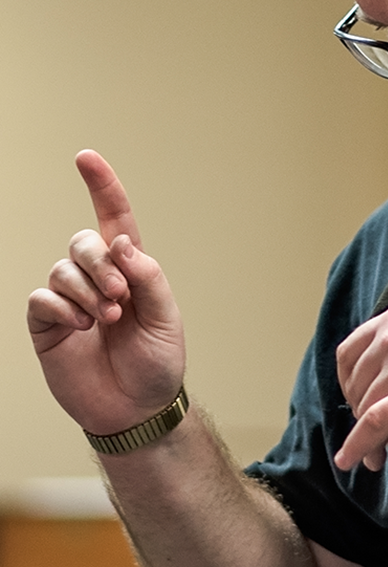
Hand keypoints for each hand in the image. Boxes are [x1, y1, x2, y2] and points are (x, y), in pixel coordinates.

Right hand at [27, 150, 185, 436]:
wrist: (137, 409)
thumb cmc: (157, 364)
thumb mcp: (167, 320)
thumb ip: (149, 278)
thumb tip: (121, 244)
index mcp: (130, 270)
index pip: (114, 219)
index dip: (101, 187)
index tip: (86, 157)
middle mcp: (97, 279)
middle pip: (82, 241)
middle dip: (99, 263)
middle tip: (120, 298)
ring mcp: (70, 301)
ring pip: (62, 269)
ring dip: (86, 290)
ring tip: (106, 320)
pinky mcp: (49, 325)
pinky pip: (42, 299)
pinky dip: (62, 308)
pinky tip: (80, 328)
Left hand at [334, 285, 387, 470]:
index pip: (350, 353)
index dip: (350, 385)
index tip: (360, 404)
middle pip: (356, 386)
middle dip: (360, 415)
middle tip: (379, 436)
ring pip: (364, 408)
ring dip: (363, 438)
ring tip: (376, 457)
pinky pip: (376, 424)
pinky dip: (359, 445)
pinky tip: (352, 461)